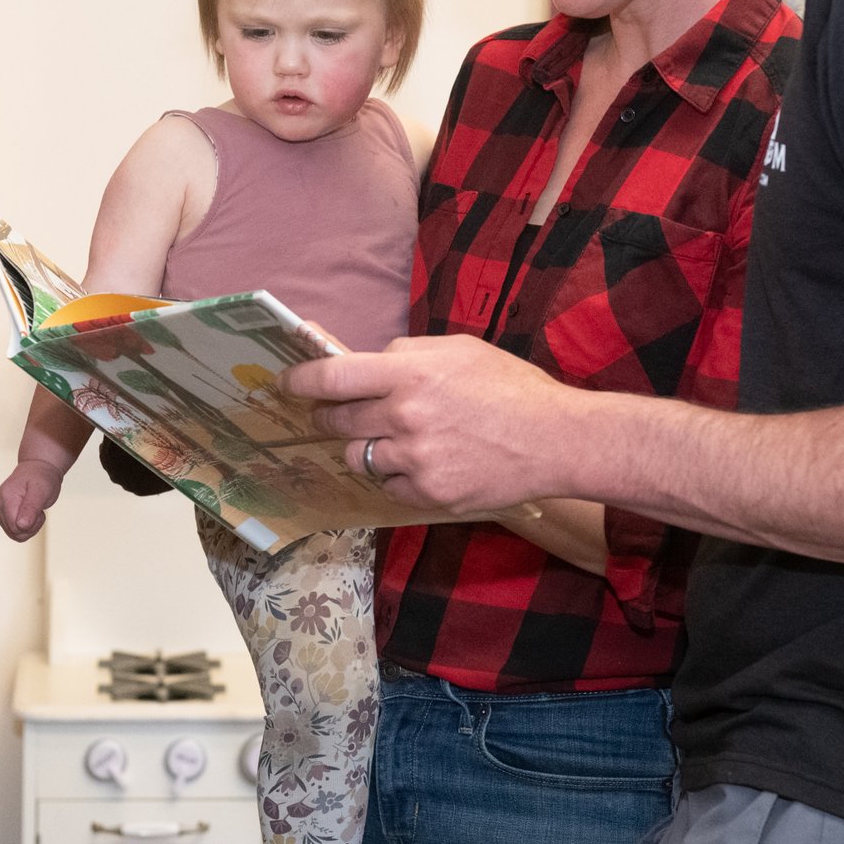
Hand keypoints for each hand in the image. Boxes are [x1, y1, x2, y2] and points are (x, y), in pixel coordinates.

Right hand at [0, 460, 65, 541]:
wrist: (38, 468)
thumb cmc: (42, 478)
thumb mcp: (41, 491)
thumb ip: (31, 508)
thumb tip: (21, 526)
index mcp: (6, 498)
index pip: (16, 527)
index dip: (32, 525)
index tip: (39, 511)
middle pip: (14, 533)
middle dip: (31, 527)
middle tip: (38, 511)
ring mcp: (0, 510)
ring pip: (14, 534)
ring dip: (29, 527)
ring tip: (34, 511)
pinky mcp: (3, 514)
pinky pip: (14, 531)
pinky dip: (26, 526)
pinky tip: (30, 514)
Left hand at [282, 335, 579, 512]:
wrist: (556, 439)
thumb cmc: (510, 387)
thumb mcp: (458, 349)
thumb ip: (406, 352)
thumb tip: (368, 360)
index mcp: (409, 373)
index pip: (332, 377)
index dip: (300, 381)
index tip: (287, 384)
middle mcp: (404, 417)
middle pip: (337, 421)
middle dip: (329, 416)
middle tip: (335, 414)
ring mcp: (414, 460)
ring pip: (358, 457)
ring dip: (367, 447)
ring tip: (398, 439)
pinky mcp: (428, 493)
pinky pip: (388, 486)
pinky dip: (397, 475)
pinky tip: (425, 462)